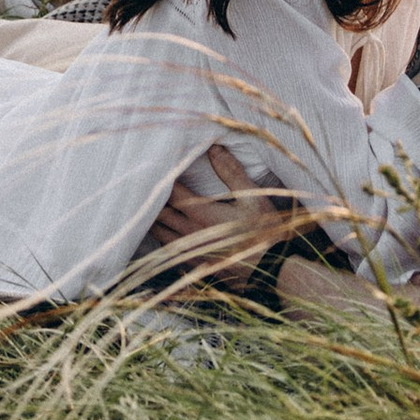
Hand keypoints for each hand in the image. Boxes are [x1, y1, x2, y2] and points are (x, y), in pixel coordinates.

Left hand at [140, 147, 310, 291]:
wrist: (272, 272)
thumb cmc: (264, 233)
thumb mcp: (251, 197)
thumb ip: (231, 172)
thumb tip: (214, 147)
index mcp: (201, 213)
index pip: (170, 191)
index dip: (161, 176)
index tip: (157, 164)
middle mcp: (190, 233)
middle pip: (158, 212)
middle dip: (152, 197)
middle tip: (146, 181)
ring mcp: (190, 252)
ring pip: (159, 232)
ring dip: (153, 217)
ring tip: (150, 203)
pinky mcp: (194, 265)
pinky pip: (168, 250)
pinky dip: (161, 236)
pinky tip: (164, 230)